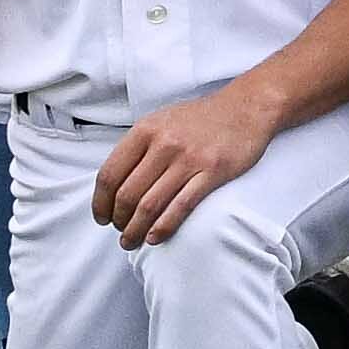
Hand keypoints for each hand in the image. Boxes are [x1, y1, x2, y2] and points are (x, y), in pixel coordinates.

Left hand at [90, 77, 276, 245]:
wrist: (248, 107)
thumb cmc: (202, 118)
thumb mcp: (161, 121)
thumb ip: (138, 147)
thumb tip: (116, 183)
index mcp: (145, 130)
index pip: (110, 175)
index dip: (100, 203)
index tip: (102, 217)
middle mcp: (164, 144)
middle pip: (127, 194)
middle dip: (119, 221)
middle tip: (120, 231)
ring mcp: (189, 158)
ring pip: (150, 205)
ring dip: (136, 230)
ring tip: (132, 241)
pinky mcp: (213, 172)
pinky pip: (181, 207)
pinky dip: (163, 227)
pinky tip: (155, 237)